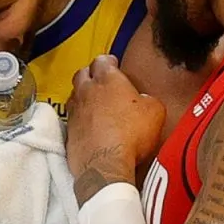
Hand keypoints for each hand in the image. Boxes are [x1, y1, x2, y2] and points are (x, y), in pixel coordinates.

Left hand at [66, 56, 166, 190]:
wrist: (106, 164)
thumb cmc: (131, 134)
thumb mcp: (155, 111)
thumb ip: (148, 100)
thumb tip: (144, 101)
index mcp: (108, 79)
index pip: (102, 60)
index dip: (108, 62)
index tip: (114, 65)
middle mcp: (87, 90)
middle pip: (83, 73)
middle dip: (91, 73)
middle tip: (101, 80)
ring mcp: (75, 110)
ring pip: (74, 94)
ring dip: (83, 95)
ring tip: (94, 102)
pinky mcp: (68, 130)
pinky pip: (72, 117)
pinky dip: (80, 117)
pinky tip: (89, 124)